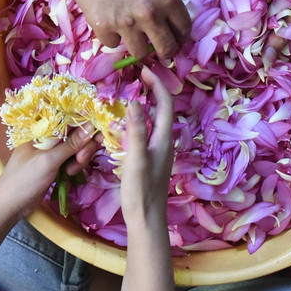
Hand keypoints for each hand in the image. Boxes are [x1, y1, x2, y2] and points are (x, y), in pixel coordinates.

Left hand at [0, 125, 100, 215]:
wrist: (11, 205)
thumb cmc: (24, 179)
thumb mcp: (49, 160)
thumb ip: (71, 144)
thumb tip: (92, 126)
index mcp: (41, 128)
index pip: (68, 117)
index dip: (85, 124)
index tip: (98, 135)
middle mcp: (48, 135)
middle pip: (76, 132)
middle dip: (83, 146)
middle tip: (80, 160)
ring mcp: (52, 149)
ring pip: (77, 146)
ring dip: (80, 158)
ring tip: (70, 171)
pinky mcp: (55, 162)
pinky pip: (72, 158)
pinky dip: (75, 165)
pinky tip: (69, 174)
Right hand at [61, 0, 191, 58]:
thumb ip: (163, 1)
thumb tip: (165, 23)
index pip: (184, 30)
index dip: (180, 35)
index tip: (174, 35)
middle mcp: (151, 15)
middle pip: (166, 49)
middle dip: (165, 49)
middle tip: (158, 45)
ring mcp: (126, 23)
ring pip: (140, 53)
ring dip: (137, 44)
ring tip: (131, 32)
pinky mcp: (103, 27)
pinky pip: (113, 44)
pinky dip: (112, 36)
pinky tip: (109, 21)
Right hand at [120, 73, 174, 221]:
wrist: (146, 221)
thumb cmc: (141, 192)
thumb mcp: (136, 159)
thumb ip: (136, 130)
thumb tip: (135, 102)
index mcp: (163, 139)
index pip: (165, 104)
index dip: (157, 85)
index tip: (144, 69)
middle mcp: (164, 143)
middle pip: (162, 110)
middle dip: (152, 91)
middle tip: (136, 77)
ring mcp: (158, 152)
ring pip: (154, 122)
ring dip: (146, 105)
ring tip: (130, 94)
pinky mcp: (150, 161)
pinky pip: (146, 133)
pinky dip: (138, 122)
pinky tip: (125, 125)